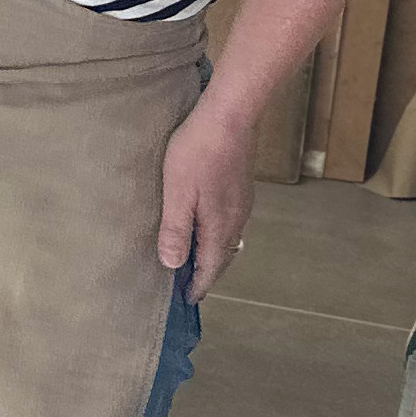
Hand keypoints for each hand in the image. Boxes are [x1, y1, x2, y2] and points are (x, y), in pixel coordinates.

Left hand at [156, 96, 255, 301]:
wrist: (229, 116)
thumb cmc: (198, 153)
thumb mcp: (177, 193)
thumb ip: (176, 230)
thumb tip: (173, 265)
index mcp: (220, 226)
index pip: (211, 267)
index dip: (198, 285)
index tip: (187, 300)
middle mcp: (236, 219)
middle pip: (222, 256)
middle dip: (206, 272)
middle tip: (187, 285)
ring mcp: (241, 202)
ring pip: (227, 239)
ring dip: (210, 252)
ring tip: (192, 258)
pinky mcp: (240, 187)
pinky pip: (228, 222)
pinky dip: (215, 234)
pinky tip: (202, 225)